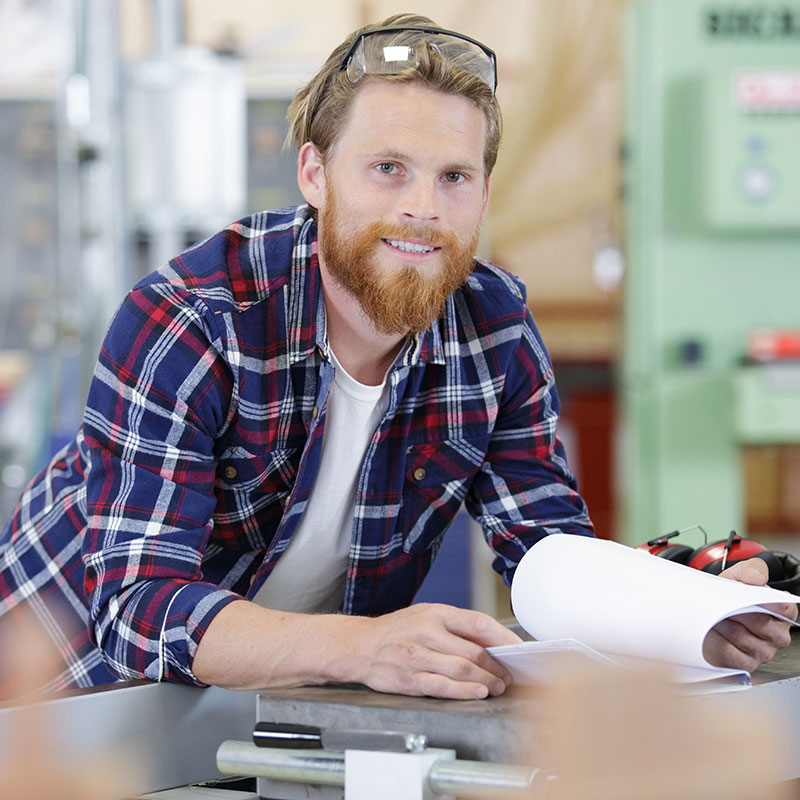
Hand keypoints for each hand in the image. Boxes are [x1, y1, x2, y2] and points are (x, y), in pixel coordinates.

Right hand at [342, 603, 521, 699]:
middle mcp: (425, 632)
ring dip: (486, 681)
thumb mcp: (424, 616)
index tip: (518, 649)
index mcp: (434, 613)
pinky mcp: (408, 679)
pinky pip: (443, 687)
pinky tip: (477, 693)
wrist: (358, 645)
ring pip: (462, 671)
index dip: (503, 638)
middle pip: (473, 652)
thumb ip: (454, 627)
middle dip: (497, 667)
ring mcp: (416, 656)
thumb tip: (491, 642)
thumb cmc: (396, 631)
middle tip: (508, 675)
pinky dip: (464, 692)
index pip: (477, 623)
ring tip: (497, 686)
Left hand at [703, 558, 796, 670]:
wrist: (709, 611)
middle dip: (736, 610)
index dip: (763, 600)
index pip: (783, 608)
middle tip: (721, 603)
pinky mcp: (746, 664)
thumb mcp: (739, 574)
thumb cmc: (729, 594)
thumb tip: (757, 578)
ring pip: (741, 637)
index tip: (746, 593)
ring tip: (714, 615)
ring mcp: (764, 652)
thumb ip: (752, 569)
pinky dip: (716, 640)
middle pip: (760, 623)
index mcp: (783, 612)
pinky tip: (711, 630)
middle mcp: (778, 635)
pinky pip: (730, 653)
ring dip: (722, 623)